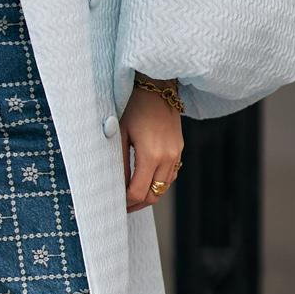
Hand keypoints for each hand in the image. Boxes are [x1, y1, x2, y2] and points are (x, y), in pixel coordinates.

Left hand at [121, 82, 181, 212]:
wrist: (157, 87)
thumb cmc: (134, 106)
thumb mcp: (120, 133)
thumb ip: (119, 162)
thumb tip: (117, 186)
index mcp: (151, 154)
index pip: (139, 192)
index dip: (126, 203)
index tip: (115, 204)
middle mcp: (168, 157)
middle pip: (154, 195)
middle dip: (136, 204)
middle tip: (121, 206)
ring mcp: (176, 153)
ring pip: (164, 187)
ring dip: (148, 194)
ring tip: (130, 195)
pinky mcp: (179, 149)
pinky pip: (171, 175)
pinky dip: (158, 182)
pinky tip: (144, 179)